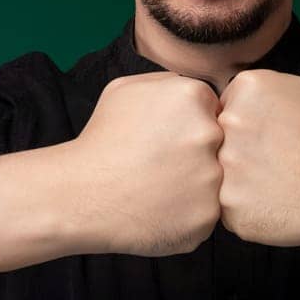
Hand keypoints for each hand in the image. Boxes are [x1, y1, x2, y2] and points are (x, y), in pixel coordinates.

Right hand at [65, 73, 224, 256]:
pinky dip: (186, 215)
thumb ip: (168, 83)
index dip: (188, 127)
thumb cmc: (101, 139)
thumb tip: (195, 91)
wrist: (81, 194)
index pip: (213, 110)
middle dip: (195, 155)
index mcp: (194, 97)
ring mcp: (211, 178)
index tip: (166, 140)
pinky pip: (206, 213)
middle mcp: (209, 134)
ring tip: (158, 188)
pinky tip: (159, 209)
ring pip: (215, 181)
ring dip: (193, 186)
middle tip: (162, 165)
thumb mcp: (126, 89)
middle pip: (219, 144)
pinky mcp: (206, 217)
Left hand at [215, 69, 299, 247]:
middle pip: (218, 136)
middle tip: (272, 161)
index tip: (269, 135)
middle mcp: (230, 122)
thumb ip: (270, 86)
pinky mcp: (230, 206)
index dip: (248, 123)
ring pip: (219, 173)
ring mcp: (227, 166)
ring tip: (274, 182)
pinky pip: (228, 206)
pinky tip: (273, 203)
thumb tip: (242, 96)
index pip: (226, 104)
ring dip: (240, 179)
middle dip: (239, 149)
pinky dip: (247, 207)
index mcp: (248, 87)